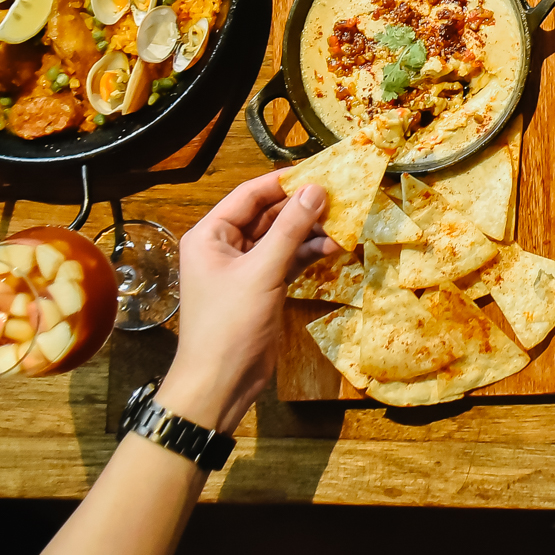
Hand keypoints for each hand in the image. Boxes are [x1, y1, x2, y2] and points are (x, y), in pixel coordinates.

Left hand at [156, 171, 337, 433]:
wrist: (220, 383)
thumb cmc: (230, 325)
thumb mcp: (262, 272)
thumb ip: (290, 229)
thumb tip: (317, 190)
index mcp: (211, 235)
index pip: (250, 195)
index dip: (284, 182)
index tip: (320, 171)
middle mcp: (225, 246)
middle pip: (268, 214)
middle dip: (302, 207)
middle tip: (340, 197)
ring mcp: (244, 269)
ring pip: (281, 238)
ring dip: (310, 232)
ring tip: (343, 224)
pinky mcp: (261, 288)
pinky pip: (287, 260)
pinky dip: (308, 254)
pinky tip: (334, 248)